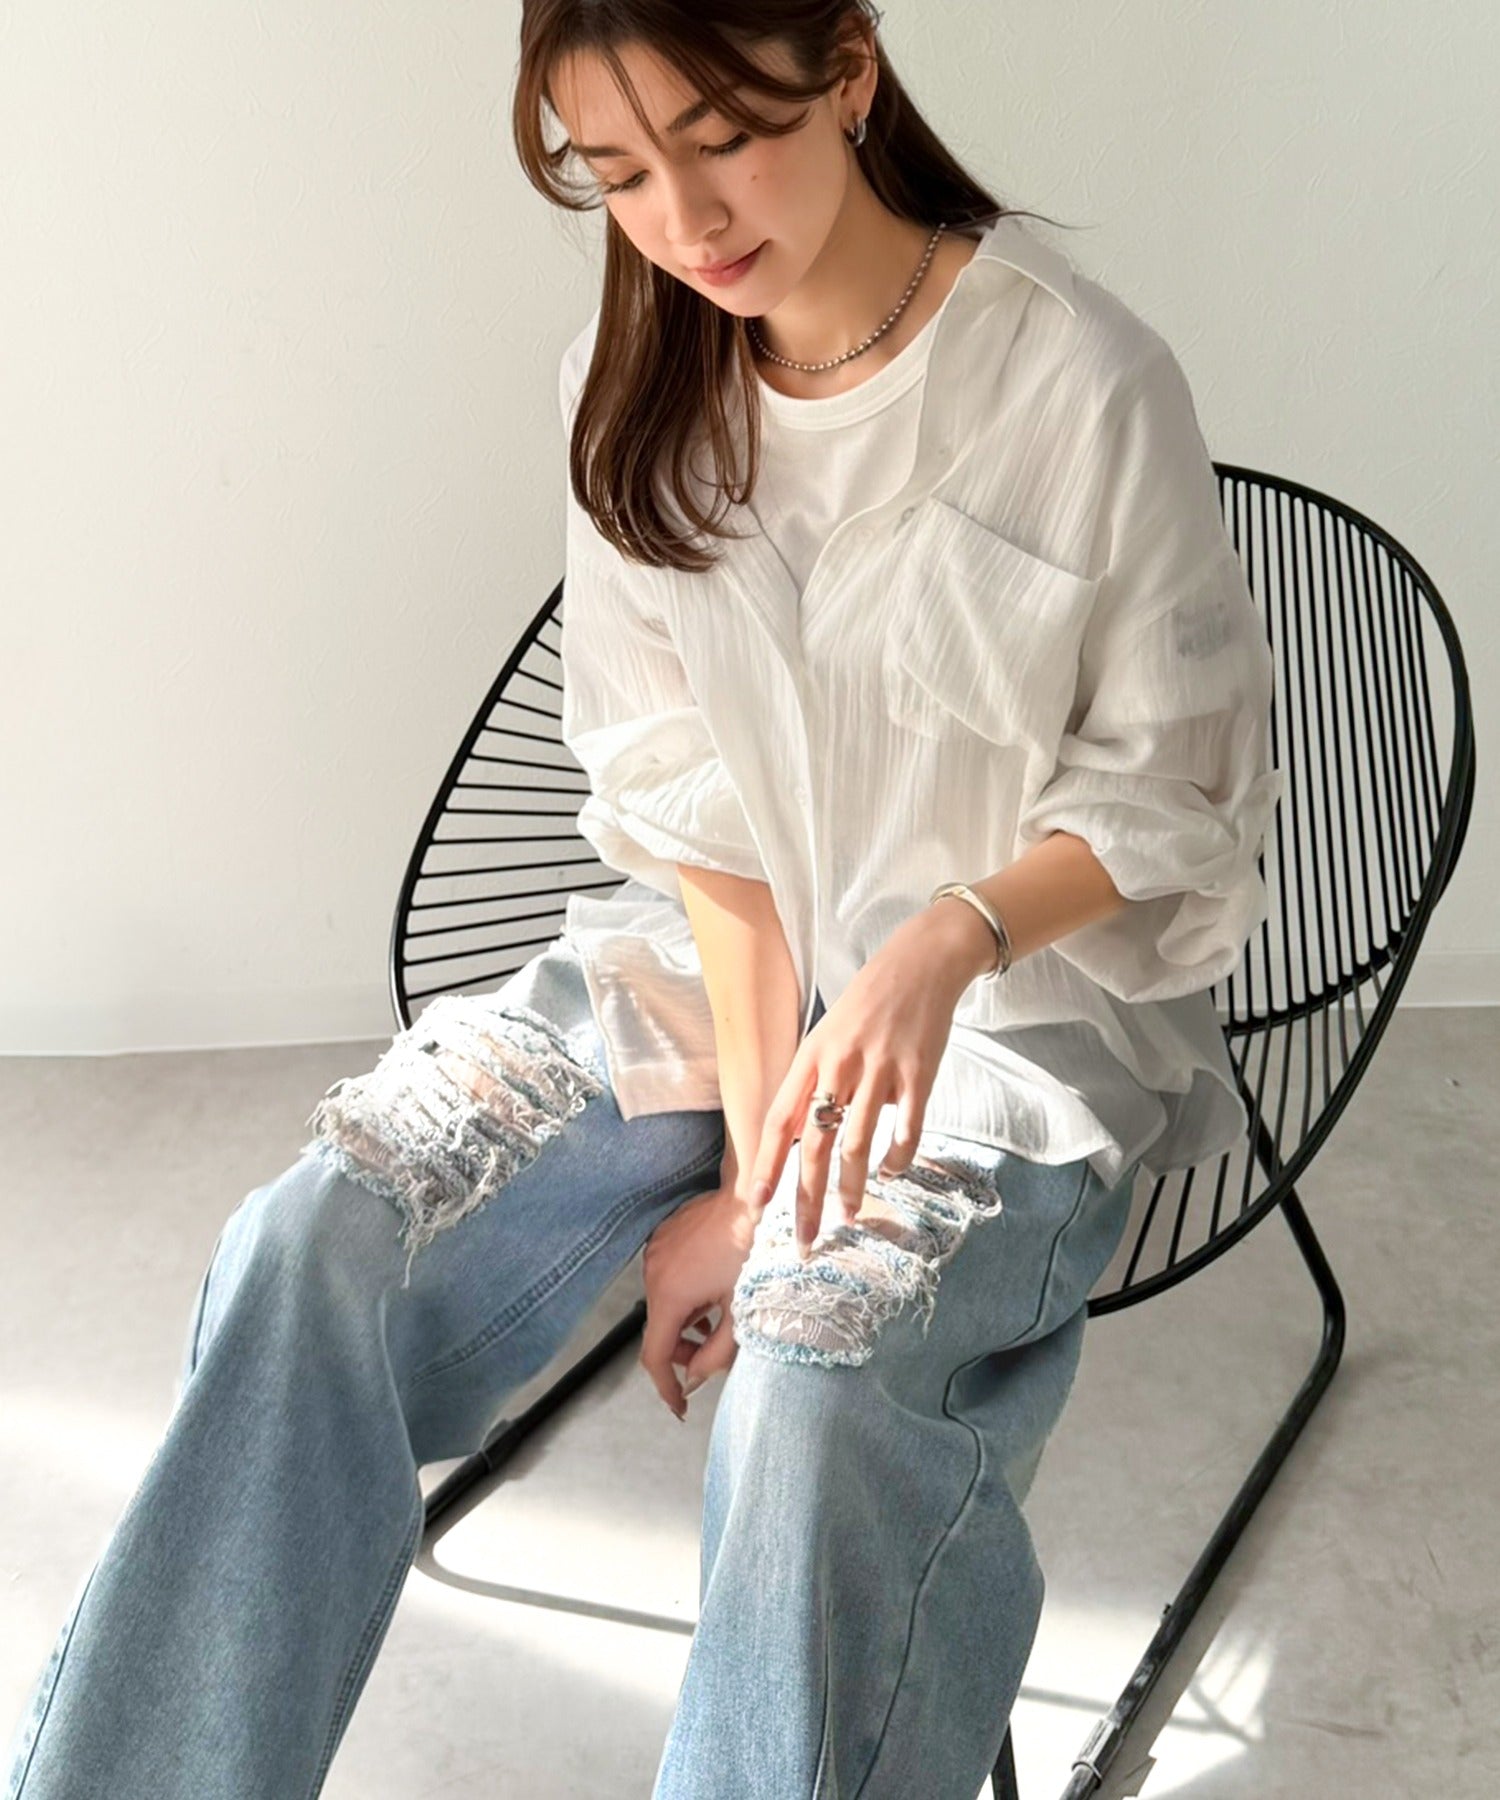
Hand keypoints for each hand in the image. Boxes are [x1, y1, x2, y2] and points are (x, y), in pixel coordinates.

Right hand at [640, 1185, 758, 1420]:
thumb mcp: (743, 1311)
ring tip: (716, 1318)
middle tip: (711, 1354)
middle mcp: (653, 1272)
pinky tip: (710, 1290)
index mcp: (670, 1295)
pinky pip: (666, 1276)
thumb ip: (716, 1355)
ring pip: (663, 1303)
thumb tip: (694, 1380)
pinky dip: (683, 1293)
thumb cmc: (756, 1251)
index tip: (680, 1406)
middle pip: (658, 1329)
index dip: (665, 1387)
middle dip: (681, 1350)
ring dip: (684, 1320)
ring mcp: (656, 1250)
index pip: (653, 1356)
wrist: (754, 1197)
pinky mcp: (664, 1235)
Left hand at [746, 906, 982, 1258]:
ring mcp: (882, 1069)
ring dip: (852, 1187)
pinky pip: (907, 1130)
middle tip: (806, 1238)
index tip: (757, 1203)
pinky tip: (890, 1172)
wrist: (923, 961)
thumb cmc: (871, 999)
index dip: (767, 1164)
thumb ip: (815, 1079)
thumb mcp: (828, 1032)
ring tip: (849, 1214)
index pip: (779, 1118)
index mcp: (812, 1055)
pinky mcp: (919, 1072)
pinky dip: (897, 1159)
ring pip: (859, 1144)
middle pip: (816, 1143)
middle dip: (808, 1198)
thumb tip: (803, 1135)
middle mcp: (841, 1064)